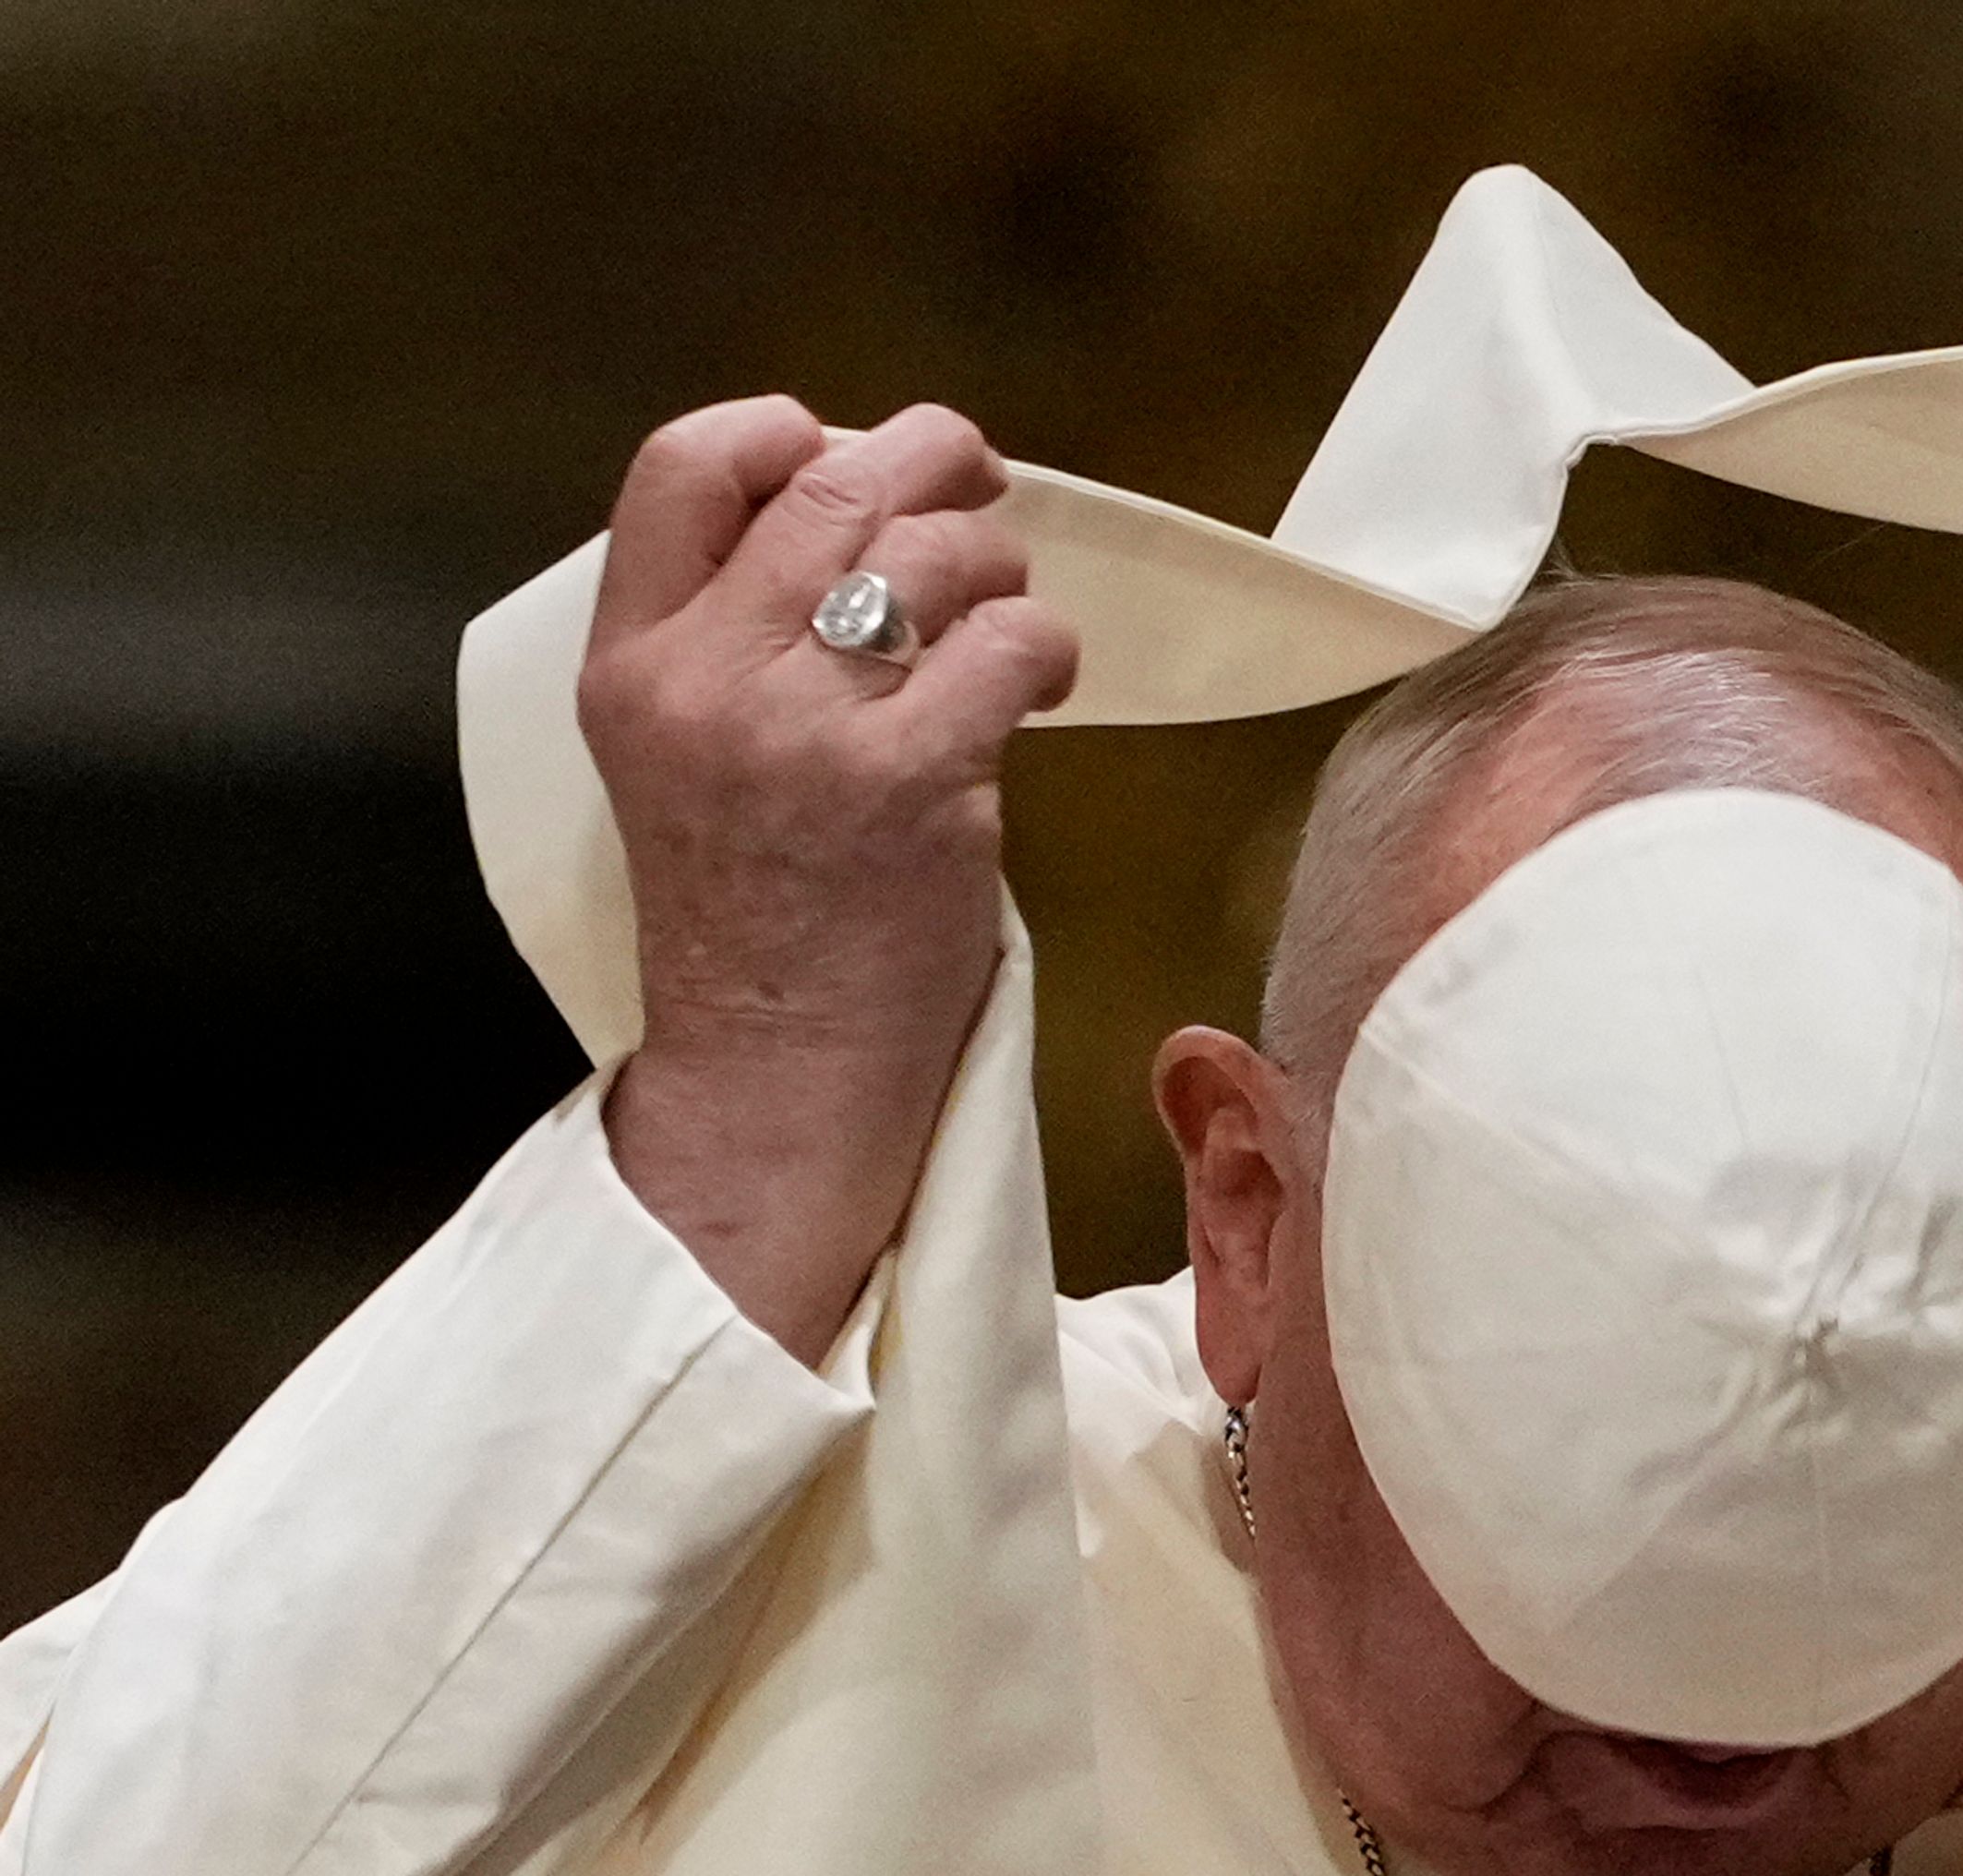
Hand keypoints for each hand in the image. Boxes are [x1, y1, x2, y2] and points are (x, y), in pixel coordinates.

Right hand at [578, 397, 1080, 1356]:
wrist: (774, 1074)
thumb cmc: (759, 918)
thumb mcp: (688, 757)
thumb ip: (737, 637)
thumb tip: (866, 510)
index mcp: (627, 661)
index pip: (681, 465)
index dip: (780, 429)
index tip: (844, 451)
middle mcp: (701, 678)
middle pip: (834, 484)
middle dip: (936, 466)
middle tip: (980, 491)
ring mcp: (801, 729)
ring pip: (936, 552)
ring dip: (999, 572)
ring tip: (1005, 627)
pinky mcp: (908, 781)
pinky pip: (1012, 644)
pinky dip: (1048, 651)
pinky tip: (1043, 690)